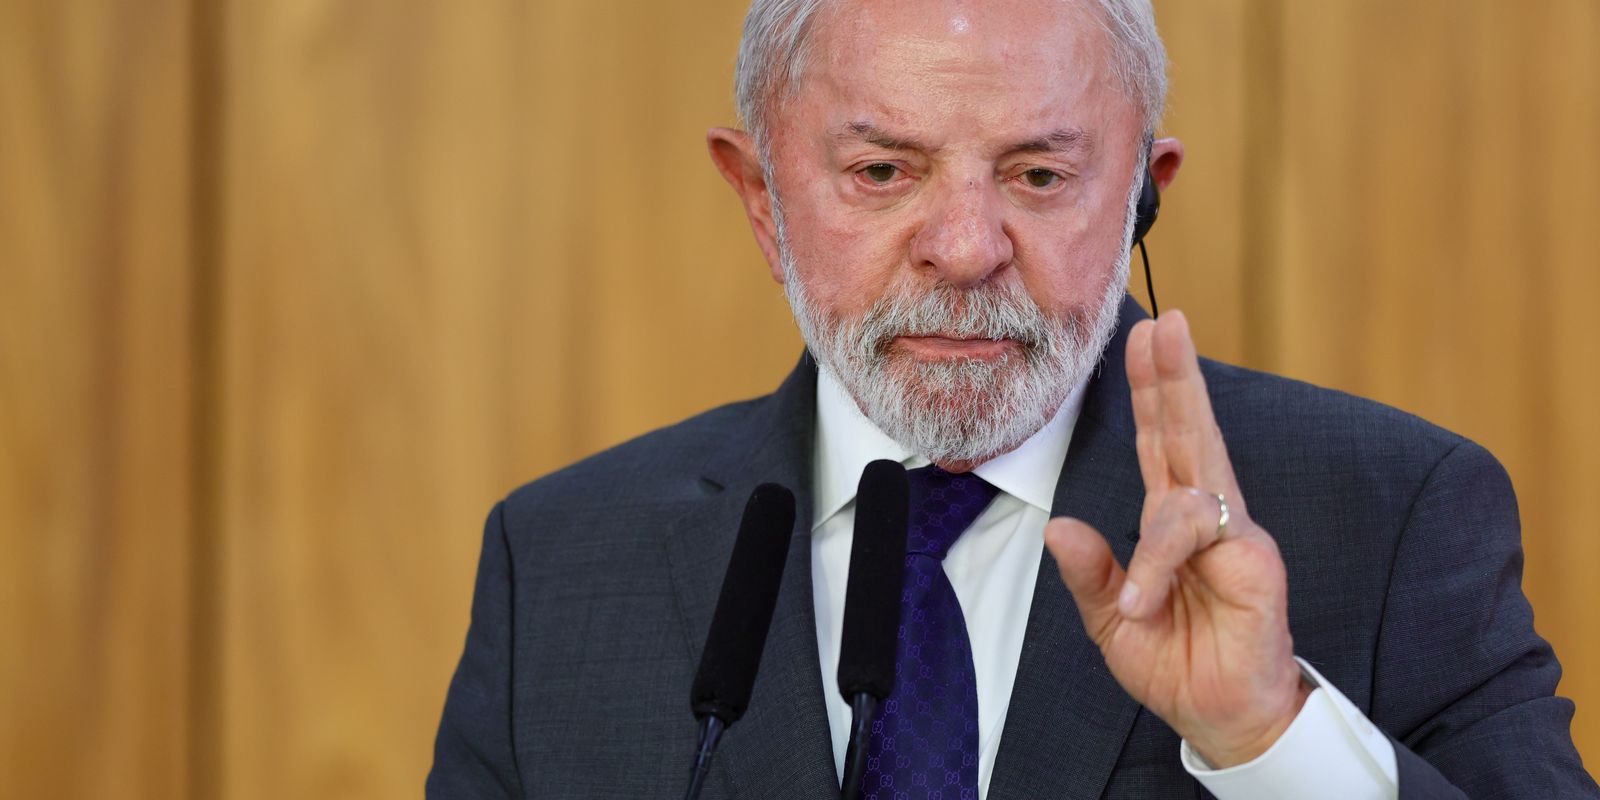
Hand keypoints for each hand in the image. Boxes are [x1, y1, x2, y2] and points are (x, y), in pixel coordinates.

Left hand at [1044, 310, 1309, 767]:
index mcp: (1170, 520)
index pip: (1159, 440)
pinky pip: (1200, 536)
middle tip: (1167, 321)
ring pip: (1196, 476)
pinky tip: (1146, 598)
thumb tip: (1056, 526)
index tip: (1145, 336)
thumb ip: (1089, 573)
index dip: (1152, 389)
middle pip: (1188, 431)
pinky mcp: (1254, 564)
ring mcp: (1233, 535)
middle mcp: (1204, 515)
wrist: (1220, 718)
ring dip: (1160, 514)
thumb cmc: (1173, 663)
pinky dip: (1163, 560)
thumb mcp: (1111, 619)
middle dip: (1176, 376)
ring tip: (1138, 596)